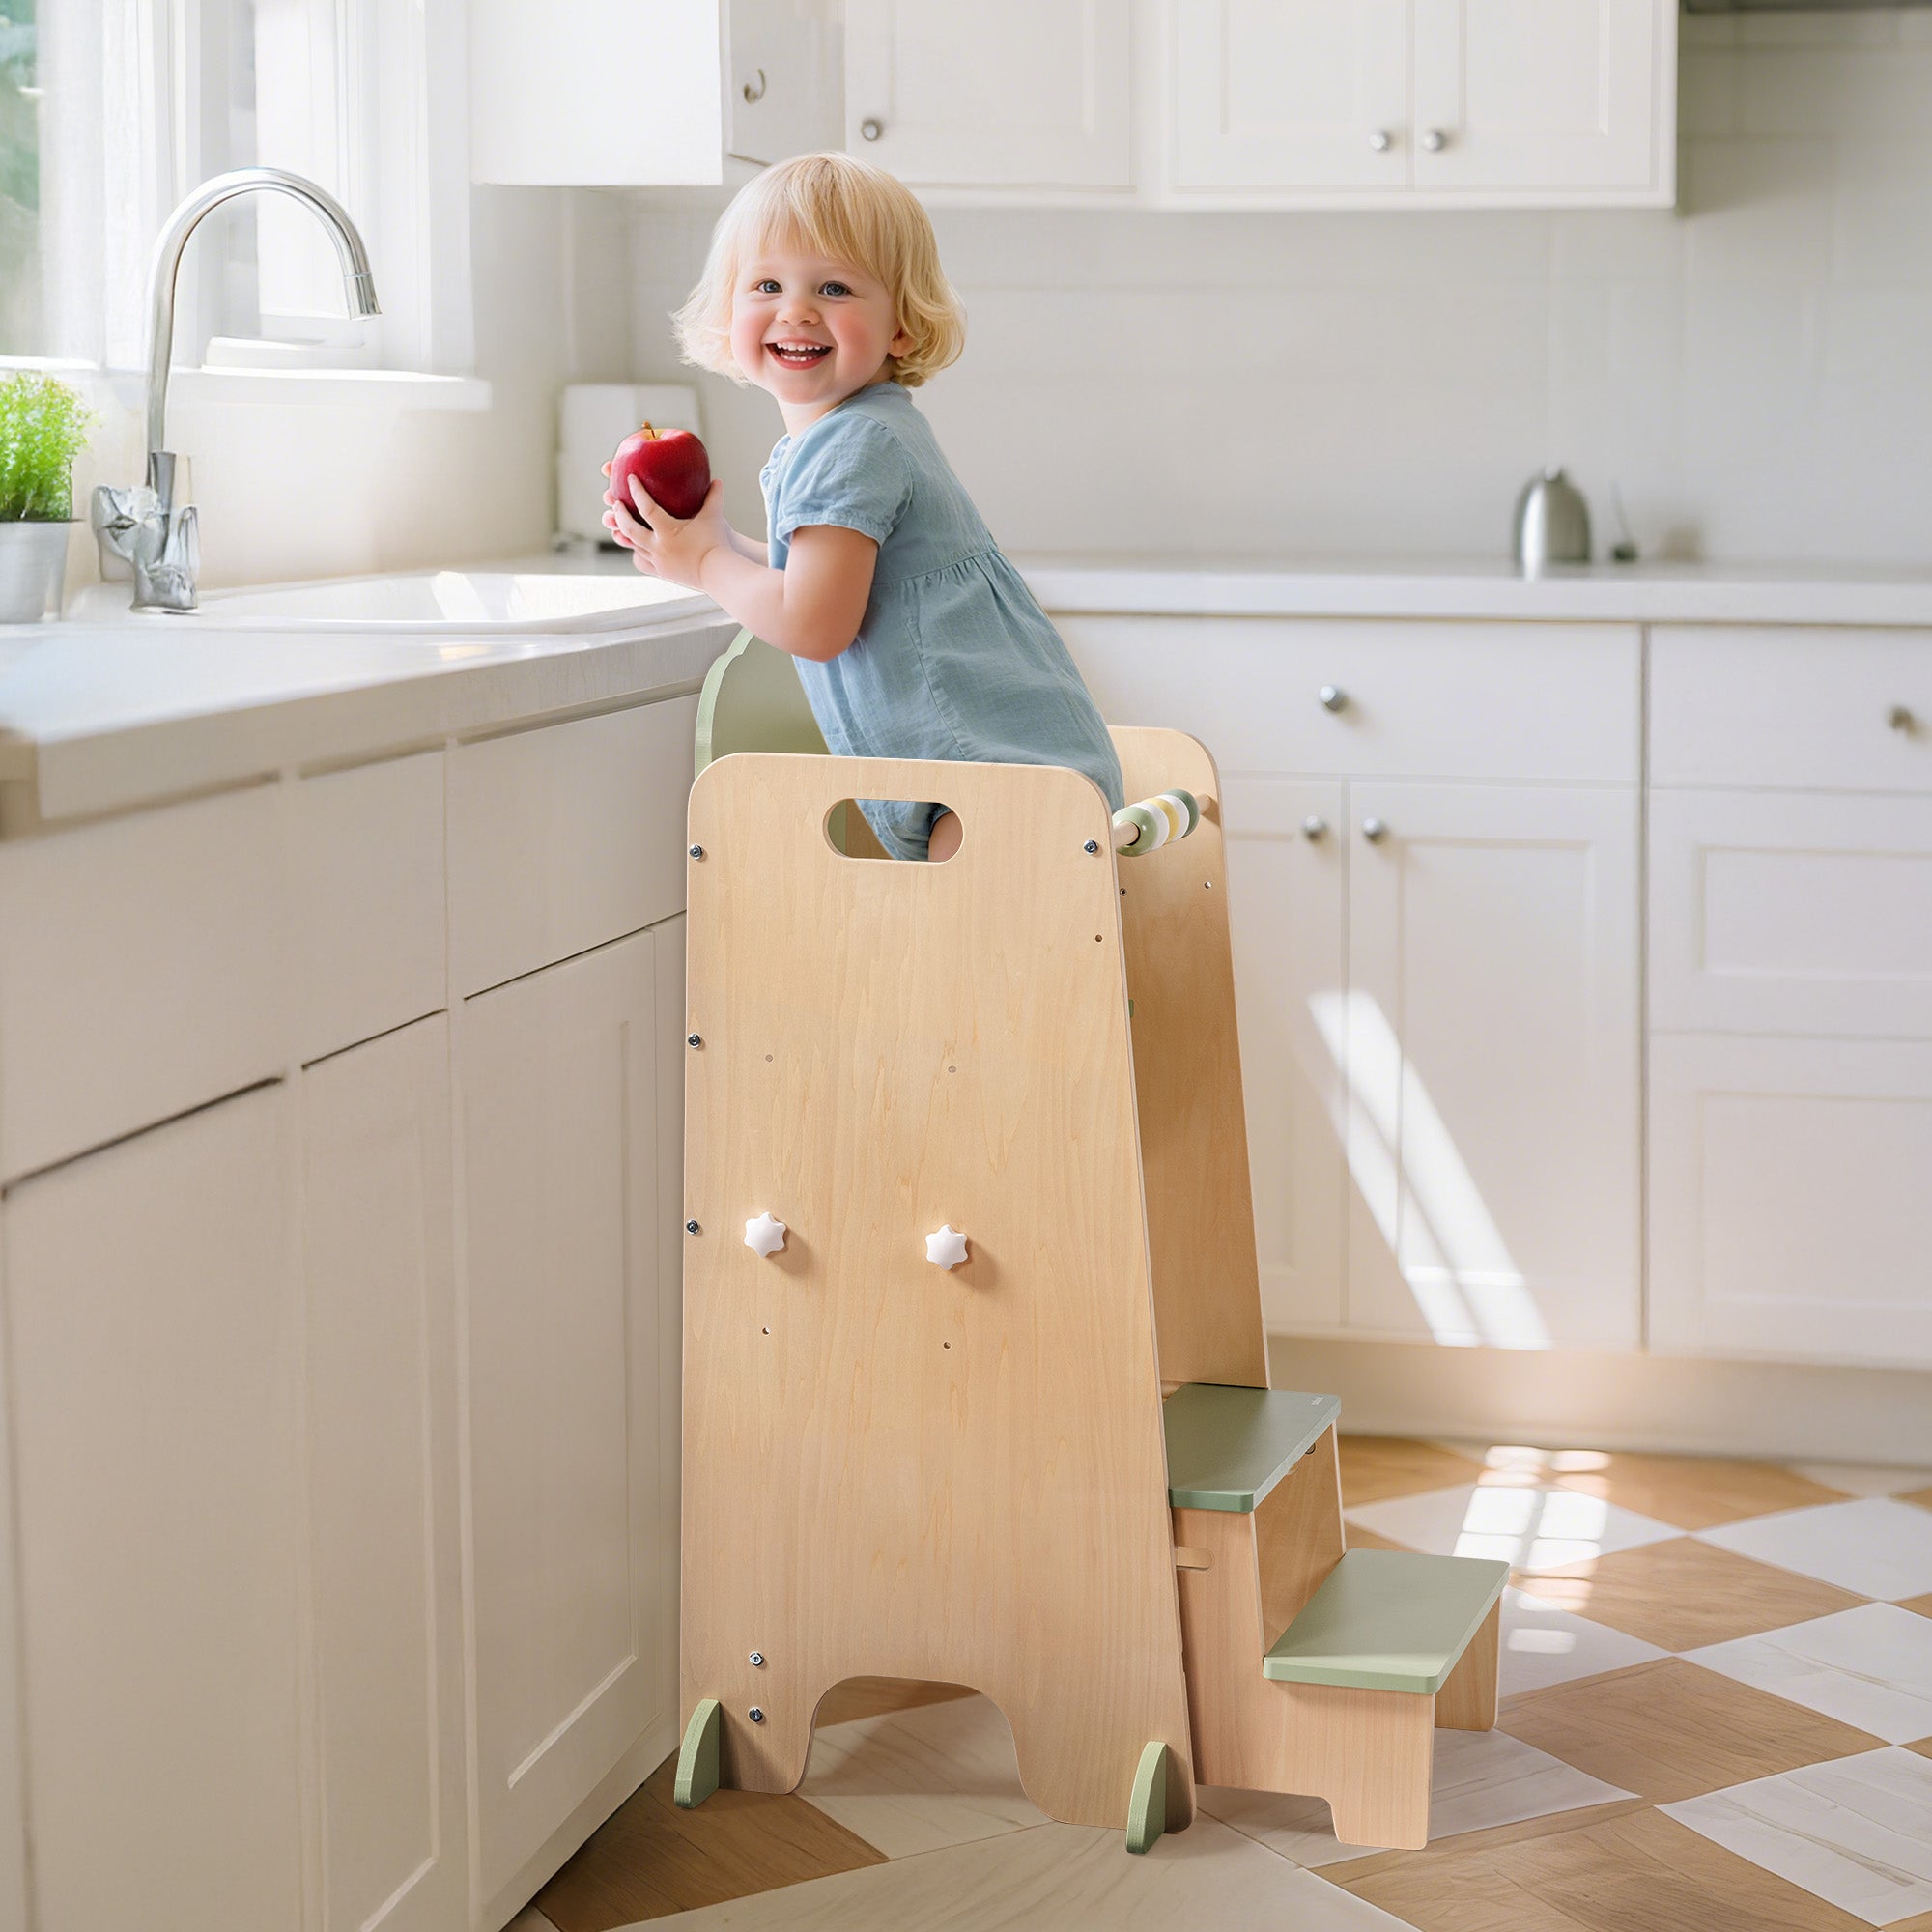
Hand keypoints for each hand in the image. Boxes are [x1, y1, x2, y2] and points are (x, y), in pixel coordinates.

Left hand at [602, 468, 729, 589]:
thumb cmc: (716, 544)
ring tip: (618, 527)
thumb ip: (713, 498)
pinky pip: (643, 563)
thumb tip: (717, 480)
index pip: (646, 507)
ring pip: (633, 546)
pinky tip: (637, 550)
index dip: (637, 491)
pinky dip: (637, 554)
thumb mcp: (714, 518)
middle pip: (630, 528)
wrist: (718, 573)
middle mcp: (658, 546)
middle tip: (614, 503)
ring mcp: (658, 561)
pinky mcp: (662, 572)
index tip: (630, 478)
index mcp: (667, 530)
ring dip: (623, 534)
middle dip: (620, 514)